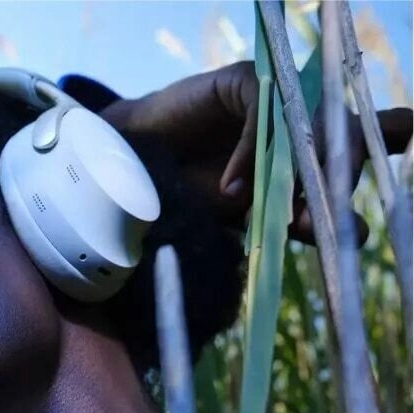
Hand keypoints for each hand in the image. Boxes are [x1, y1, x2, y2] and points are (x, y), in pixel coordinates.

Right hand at [101, 60, 412, 243]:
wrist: (142, 168)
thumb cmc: (198, 190)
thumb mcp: (255, 215)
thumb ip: (301, 220)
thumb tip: (358, 232)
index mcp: (318, 151)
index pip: (368, 148)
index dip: (366, 172)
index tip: (351, 225)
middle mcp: (307, 120)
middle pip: (353, 133)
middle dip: (343, 173)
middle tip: (321, 214)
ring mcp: (280, 99)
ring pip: (314, 122)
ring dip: (302, 168)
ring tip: (279, 209)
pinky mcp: (248, 82)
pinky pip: (267, 111)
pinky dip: (251, 155)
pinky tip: (229, 190)